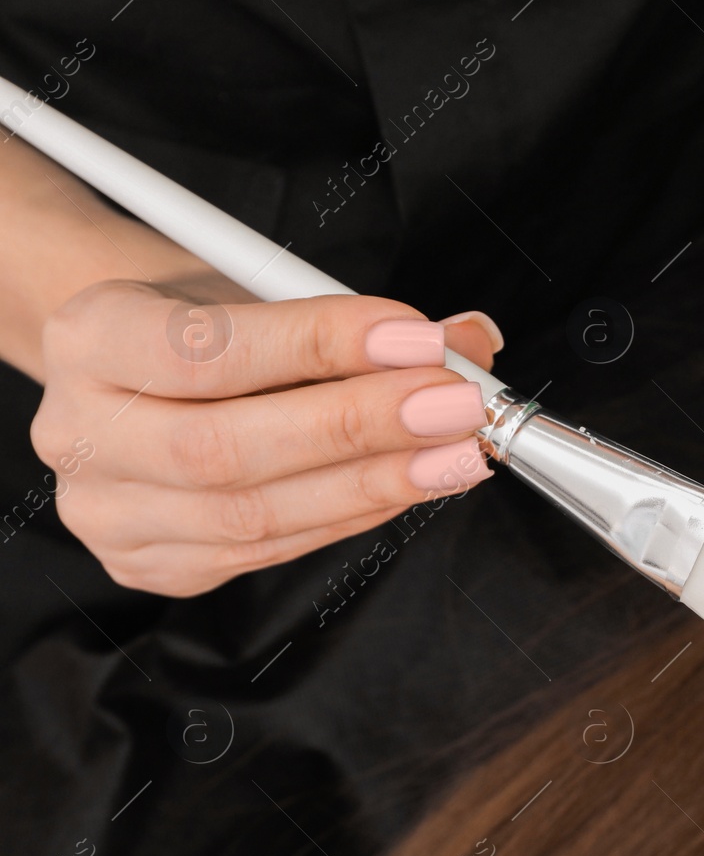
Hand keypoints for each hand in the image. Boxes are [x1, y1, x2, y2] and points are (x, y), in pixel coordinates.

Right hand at [29, 279, 503, 595]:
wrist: (132, 370)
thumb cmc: (201, 321)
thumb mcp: (261, 290)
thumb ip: (355, 317)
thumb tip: (471, 341)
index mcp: (90, 338)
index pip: (207, 352)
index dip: (321, 347)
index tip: (420, 340)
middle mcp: (81, 434)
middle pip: (228, 450)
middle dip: (361, 428)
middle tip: (457, 406)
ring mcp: (109, 513)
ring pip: (254, 515)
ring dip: (376, 483)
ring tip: (458, 452)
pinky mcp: (151, 565)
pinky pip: (268, 549)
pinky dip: (353, 515)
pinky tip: (411, 484)